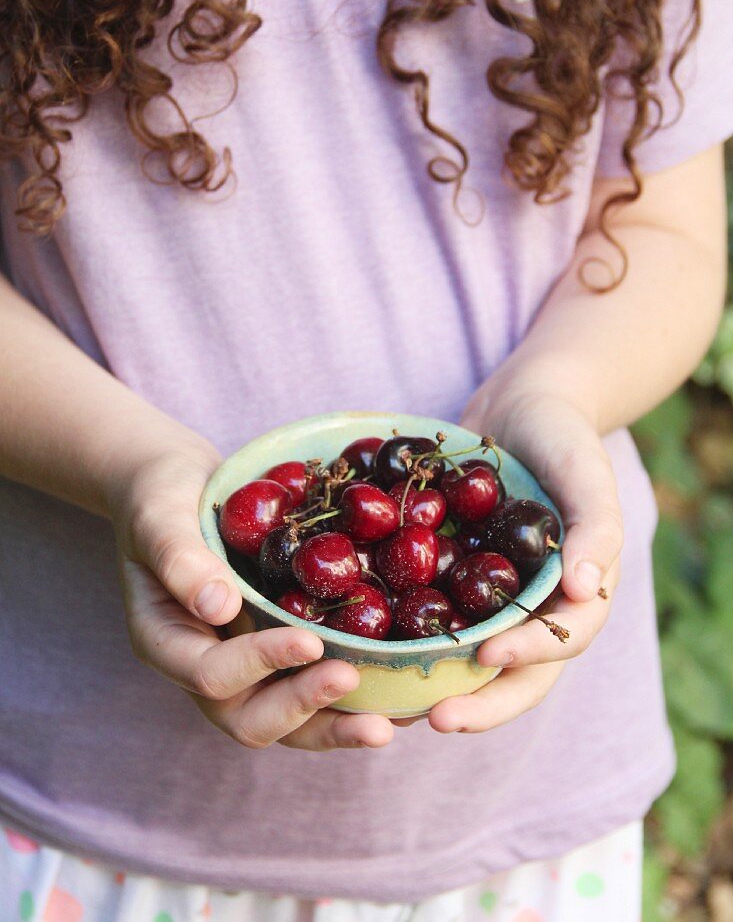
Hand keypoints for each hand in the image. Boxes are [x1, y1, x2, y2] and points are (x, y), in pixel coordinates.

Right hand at [110, 440, 393, 750]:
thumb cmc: (162, 496)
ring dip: (334, 725)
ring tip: (386, 724)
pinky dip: (350, 700)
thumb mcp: (160, 516)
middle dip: (303, 708)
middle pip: (250, 720)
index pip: (211, 674)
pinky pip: (311, 687)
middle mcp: (206, 668)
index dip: (261, 663)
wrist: (178, 487)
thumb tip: (219, 606)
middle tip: (352, 681)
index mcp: (167, 642)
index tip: (310, 641)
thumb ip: (179, 558)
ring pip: (287, 721)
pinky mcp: (279, 655)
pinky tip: (396, 697)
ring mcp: (245, 668)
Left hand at [423, 387, 622, 734]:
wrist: (521, 405)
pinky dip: (402, 639)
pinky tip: (363, 651)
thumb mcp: (586, 473)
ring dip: (434, 689)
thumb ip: (595, 528)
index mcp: (573, 599)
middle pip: (509, 675)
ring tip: (391, 710)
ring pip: (464, 660)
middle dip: (476, 703)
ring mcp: (488, 599)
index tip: (485, 654)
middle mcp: (530, 610)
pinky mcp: (449, 580)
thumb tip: (587, 589)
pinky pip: (428, 616)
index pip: (556, 645)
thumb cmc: (563, 437)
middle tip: (431, 719)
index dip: (524, 656)